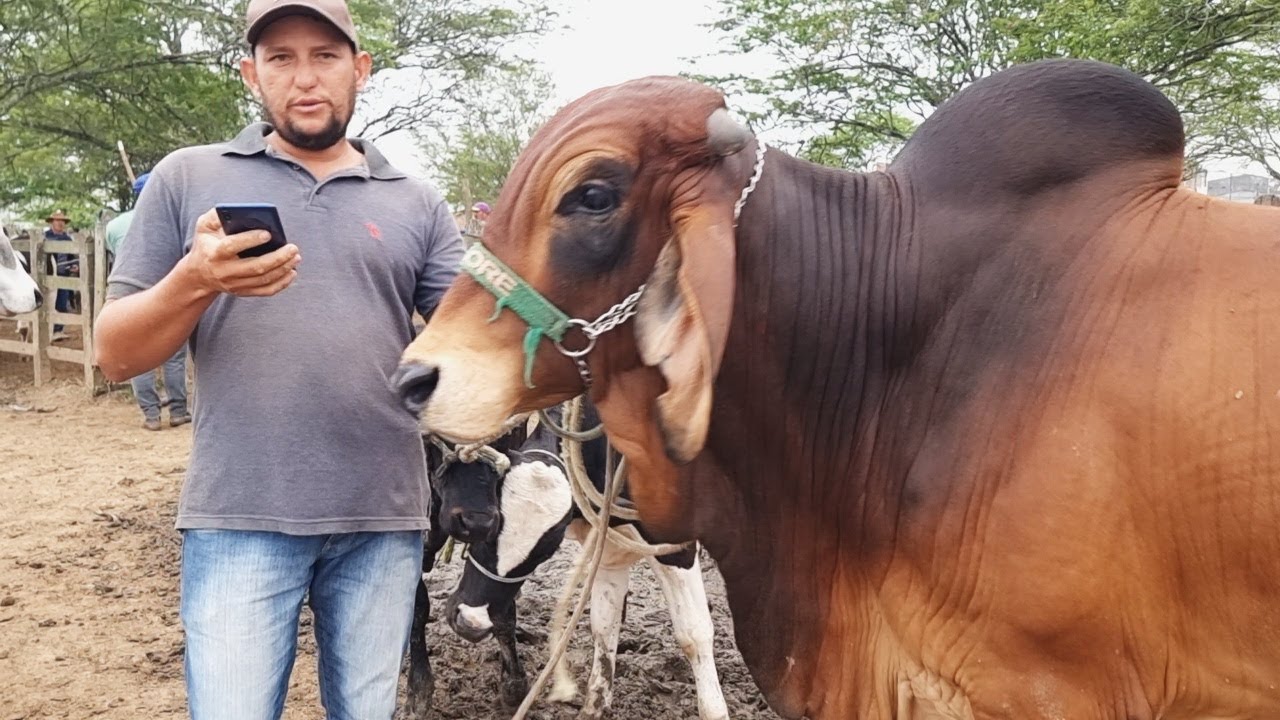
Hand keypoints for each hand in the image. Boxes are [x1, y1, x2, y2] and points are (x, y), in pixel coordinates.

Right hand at [184, 208, 300, 296]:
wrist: (199, 274)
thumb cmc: (206, 244)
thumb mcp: (204, 227)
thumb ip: (217, 216)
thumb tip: (238, 211)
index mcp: (214, 252)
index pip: (232, 246)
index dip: (250, 240)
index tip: (269, 233)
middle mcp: (224, 271)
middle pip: (255, 267)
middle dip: (277, 258)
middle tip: (293, 248)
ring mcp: (235, 284)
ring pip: (263, 279)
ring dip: (283, 269)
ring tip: (296, 257)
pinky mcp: (243, 292)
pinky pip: (266, 291)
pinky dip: (282, 283)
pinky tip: (292, 272)